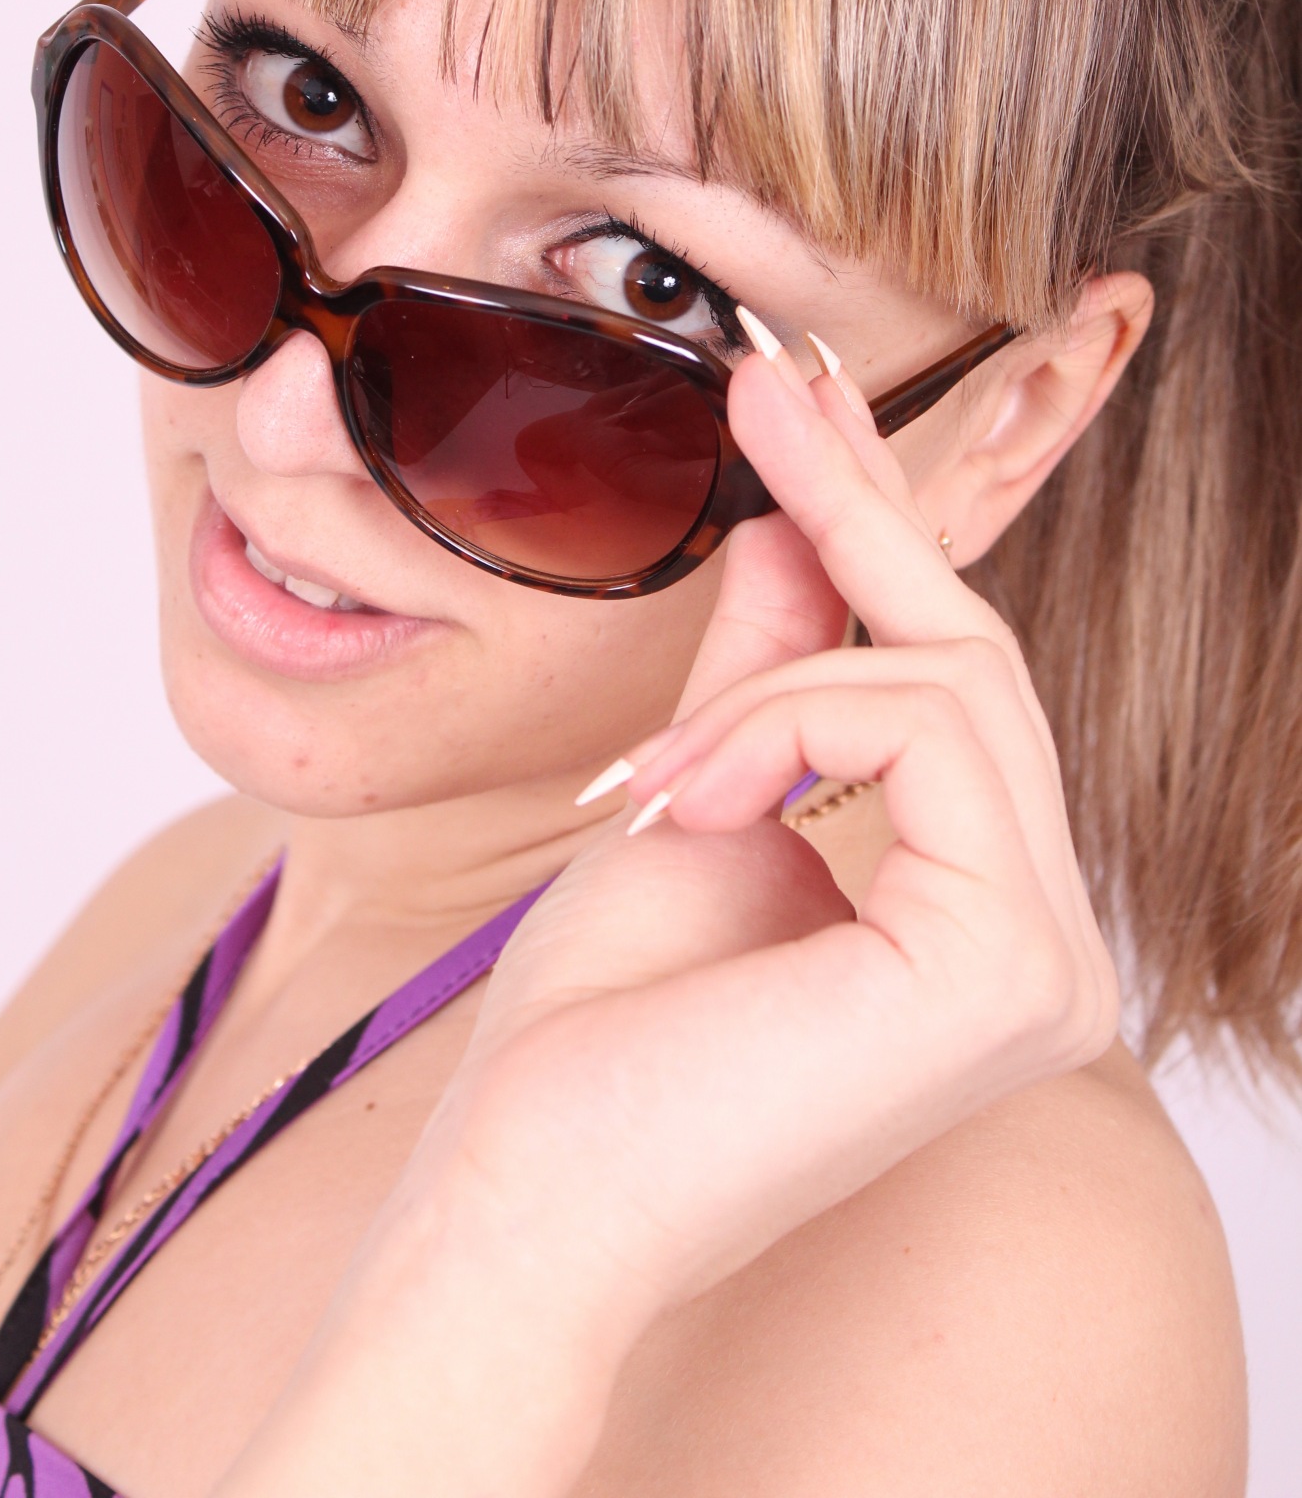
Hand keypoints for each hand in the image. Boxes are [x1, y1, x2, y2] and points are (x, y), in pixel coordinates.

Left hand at [218, 340, 1119, 1497]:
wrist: (528, 1191)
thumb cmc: (597, 1034)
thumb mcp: (695, 801)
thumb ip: (766, 673)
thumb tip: (788, 527)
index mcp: (976, 909)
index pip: (954, 684)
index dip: (884, 528)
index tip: (801, 400)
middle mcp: (1044, 940)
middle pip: (975, 658)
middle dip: (858, 511)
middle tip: (761, 387)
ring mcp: (1049, 963)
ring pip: (950, 678)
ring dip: (768, 687)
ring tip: (656, 781)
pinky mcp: (1017, 965)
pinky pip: (921, 727)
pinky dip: (783, 725)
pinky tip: (693, 806)